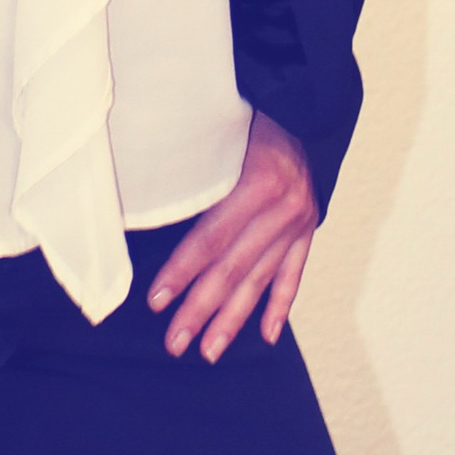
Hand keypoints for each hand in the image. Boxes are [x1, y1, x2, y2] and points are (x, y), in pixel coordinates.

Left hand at [147, 111, 318, 362]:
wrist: (304, 104)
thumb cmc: (247, 116)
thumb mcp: (218, 136)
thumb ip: (194, 176)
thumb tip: (144, 210)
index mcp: (258, 182)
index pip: (211, 239)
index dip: (182, 271)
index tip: (156, 300)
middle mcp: (283, 208)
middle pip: (233, 269)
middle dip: (201, 310)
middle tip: (174, 342)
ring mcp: (299, 221)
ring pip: (261, 280)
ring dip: (234, 320)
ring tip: (210, 351)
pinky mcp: (310, 228)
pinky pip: (294, 274)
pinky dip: (280, 306)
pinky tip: (267, 336)